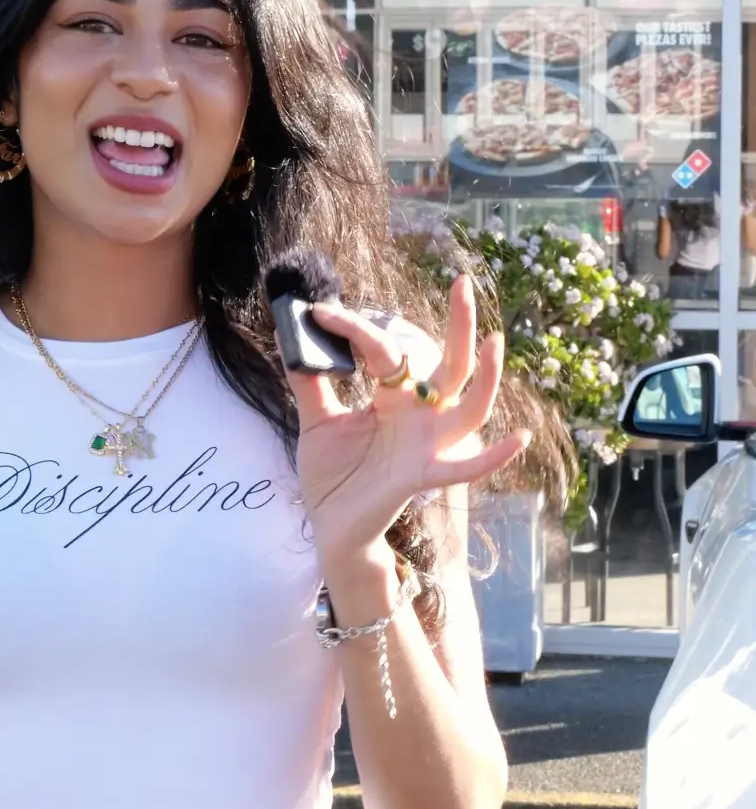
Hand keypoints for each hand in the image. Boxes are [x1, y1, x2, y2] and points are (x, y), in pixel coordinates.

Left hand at [283, 276, 528, 573]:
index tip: (317, 311)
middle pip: (450, 364)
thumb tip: (292, 340)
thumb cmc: (332, 476)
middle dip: (459, 324)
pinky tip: (517, 439)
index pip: (386, 350)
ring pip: (470, 407)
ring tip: (493, 340)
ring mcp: (427, 446)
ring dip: (486, 377)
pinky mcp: (422, 476)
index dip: (352, 329)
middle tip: (462, 281)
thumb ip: (309, 383)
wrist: (330, 527)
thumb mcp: (317, 421)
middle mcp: (420, 417)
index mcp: (394, 399)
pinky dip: (492, 457)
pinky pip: (466, 468)